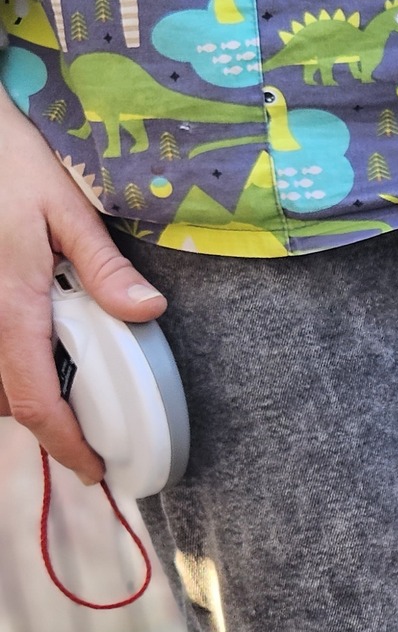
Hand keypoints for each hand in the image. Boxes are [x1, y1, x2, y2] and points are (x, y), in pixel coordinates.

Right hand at [0, 95, 165, 486]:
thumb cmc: (8, 161)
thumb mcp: (67, 207)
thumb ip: (105, 266)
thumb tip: (150, 311)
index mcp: (10, 305)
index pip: (35, 400)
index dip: (64, 444)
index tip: (93, 470)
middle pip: (6, 399)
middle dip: (46, 422)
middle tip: (90, 430)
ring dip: (23, 392)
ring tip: (68, 389)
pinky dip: (8, 366)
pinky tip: (36, 347)